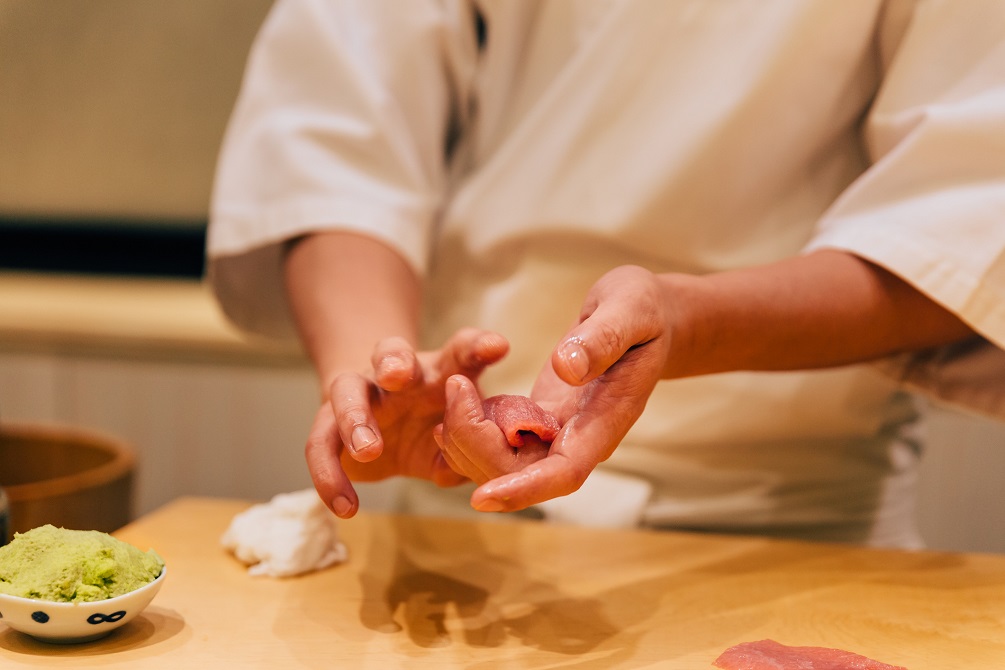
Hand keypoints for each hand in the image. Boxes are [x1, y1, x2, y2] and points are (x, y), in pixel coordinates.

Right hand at [306, 328, 508, 517]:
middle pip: (390, 352)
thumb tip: (456, 470)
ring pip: (346, 391)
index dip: (477, 346)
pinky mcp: (329, 424)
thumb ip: (465, 450)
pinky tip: (346, 508)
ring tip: (368, 450)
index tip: (496, 347)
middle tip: (397, 375)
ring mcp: (360, 394)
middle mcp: (397, 373)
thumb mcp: (459, 437)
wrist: (381, 431)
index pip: (461, 351)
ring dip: (355, 417)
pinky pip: (321, 445)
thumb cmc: (434, 426)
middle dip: (394, 360)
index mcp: (441, 371)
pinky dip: (329, 476)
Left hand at [437, 265, 673, 512]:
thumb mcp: (630, 310)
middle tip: (455, 388)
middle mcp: (578, 438)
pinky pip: (499, 443)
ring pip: (503, 465)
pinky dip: (471, 429)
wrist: (645, 318)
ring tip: (452, 389)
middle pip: (520, 474)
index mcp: (605, 421)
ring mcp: (557, 432)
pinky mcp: (539, 419)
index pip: (564, 473)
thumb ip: (603, 339)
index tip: (482, 497)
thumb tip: (567, 368)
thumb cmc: (644, 312)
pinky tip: (457, 398)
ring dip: (467, 440)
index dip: (524, 490)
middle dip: (476, 446)